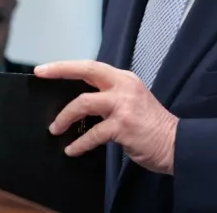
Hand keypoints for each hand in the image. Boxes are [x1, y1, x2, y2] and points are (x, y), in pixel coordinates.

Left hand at [33, 60, 178, 174]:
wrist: (175, 143)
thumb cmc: (152, 126)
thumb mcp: (132, 102)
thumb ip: (110, 98)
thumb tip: (78, 105)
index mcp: (125, 79)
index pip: (91, 66)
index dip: (66, 66)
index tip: (44, 68)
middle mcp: (124, 87)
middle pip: (87, 71)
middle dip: (60, 70)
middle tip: (41, 76)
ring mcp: (124, 105)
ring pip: (83, 103)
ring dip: (65, 117)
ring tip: (55, 129)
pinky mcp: (122, 126)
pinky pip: (91, 134)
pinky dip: (78, 143)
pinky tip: (72, 150)